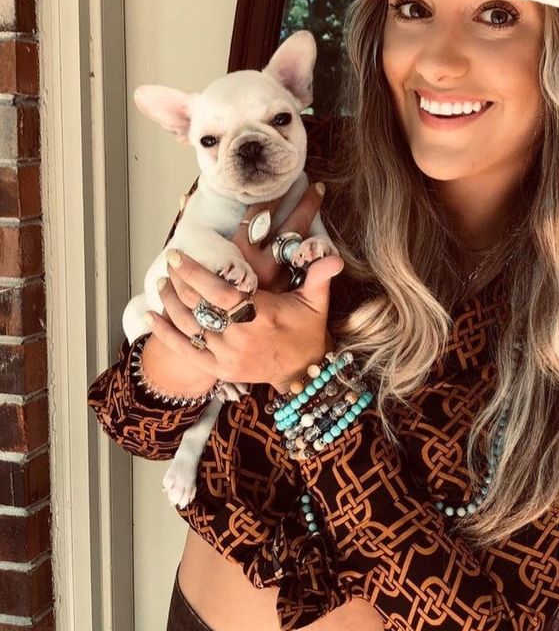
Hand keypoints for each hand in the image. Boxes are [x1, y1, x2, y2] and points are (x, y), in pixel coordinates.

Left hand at [144, 183, 343, 391]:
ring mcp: (227, 356)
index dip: (196, 274)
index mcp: (261, 316)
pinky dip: (164, 334)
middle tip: (169, 263)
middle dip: (179, 283)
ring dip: (170, 303)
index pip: (220, 292)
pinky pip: (185, 351)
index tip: (179, 257)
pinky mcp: (219, 370)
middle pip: (199, 306)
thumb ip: (319, 276)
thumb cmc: (306, 331)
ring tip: (162, 283)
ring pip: (189, 326)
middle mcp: (240, 337)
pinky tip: (150, 316)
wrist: (302, 373)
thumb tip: (335, 257)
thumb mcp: (316, 302)